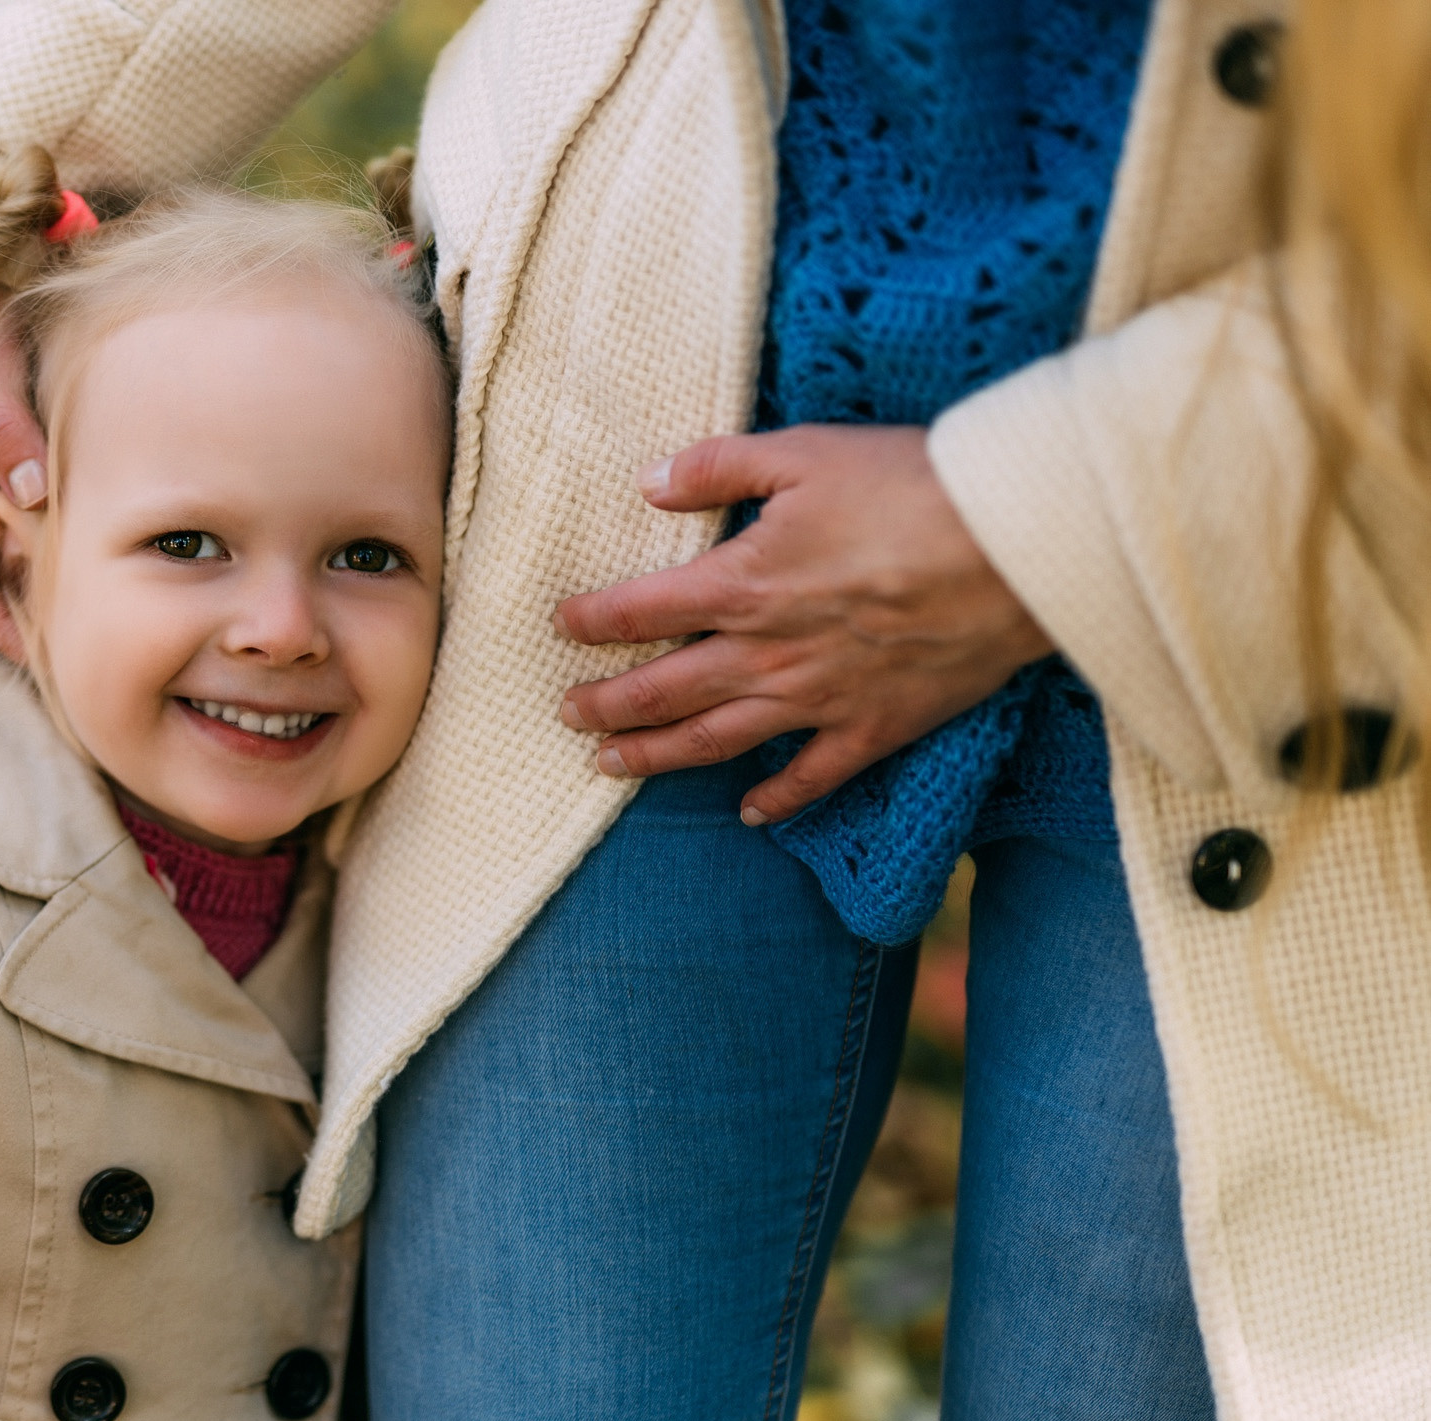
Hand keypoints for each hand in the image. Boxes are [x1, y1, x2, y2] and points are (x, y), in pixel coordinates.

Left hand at [552, 425, 1051, 825]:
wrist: (1015, 547)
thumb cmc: (912, 487)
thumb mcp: (806, 452)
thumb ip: (719, 467)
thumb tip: (649, 482)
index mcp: (741, 584)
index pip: (638, 613)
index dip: (590, 622)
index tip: (561, 627)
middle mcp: (766, 653)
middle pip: (661, 691)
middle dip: (605, 706)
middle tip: (566, 714)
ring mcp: (818, 699)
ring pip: (714, 741)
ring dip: (654, 757)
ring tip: (610, 765)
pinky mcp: (873, 727)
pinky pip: (811, 777)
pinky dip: (775, 799)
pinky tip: (749, 813)